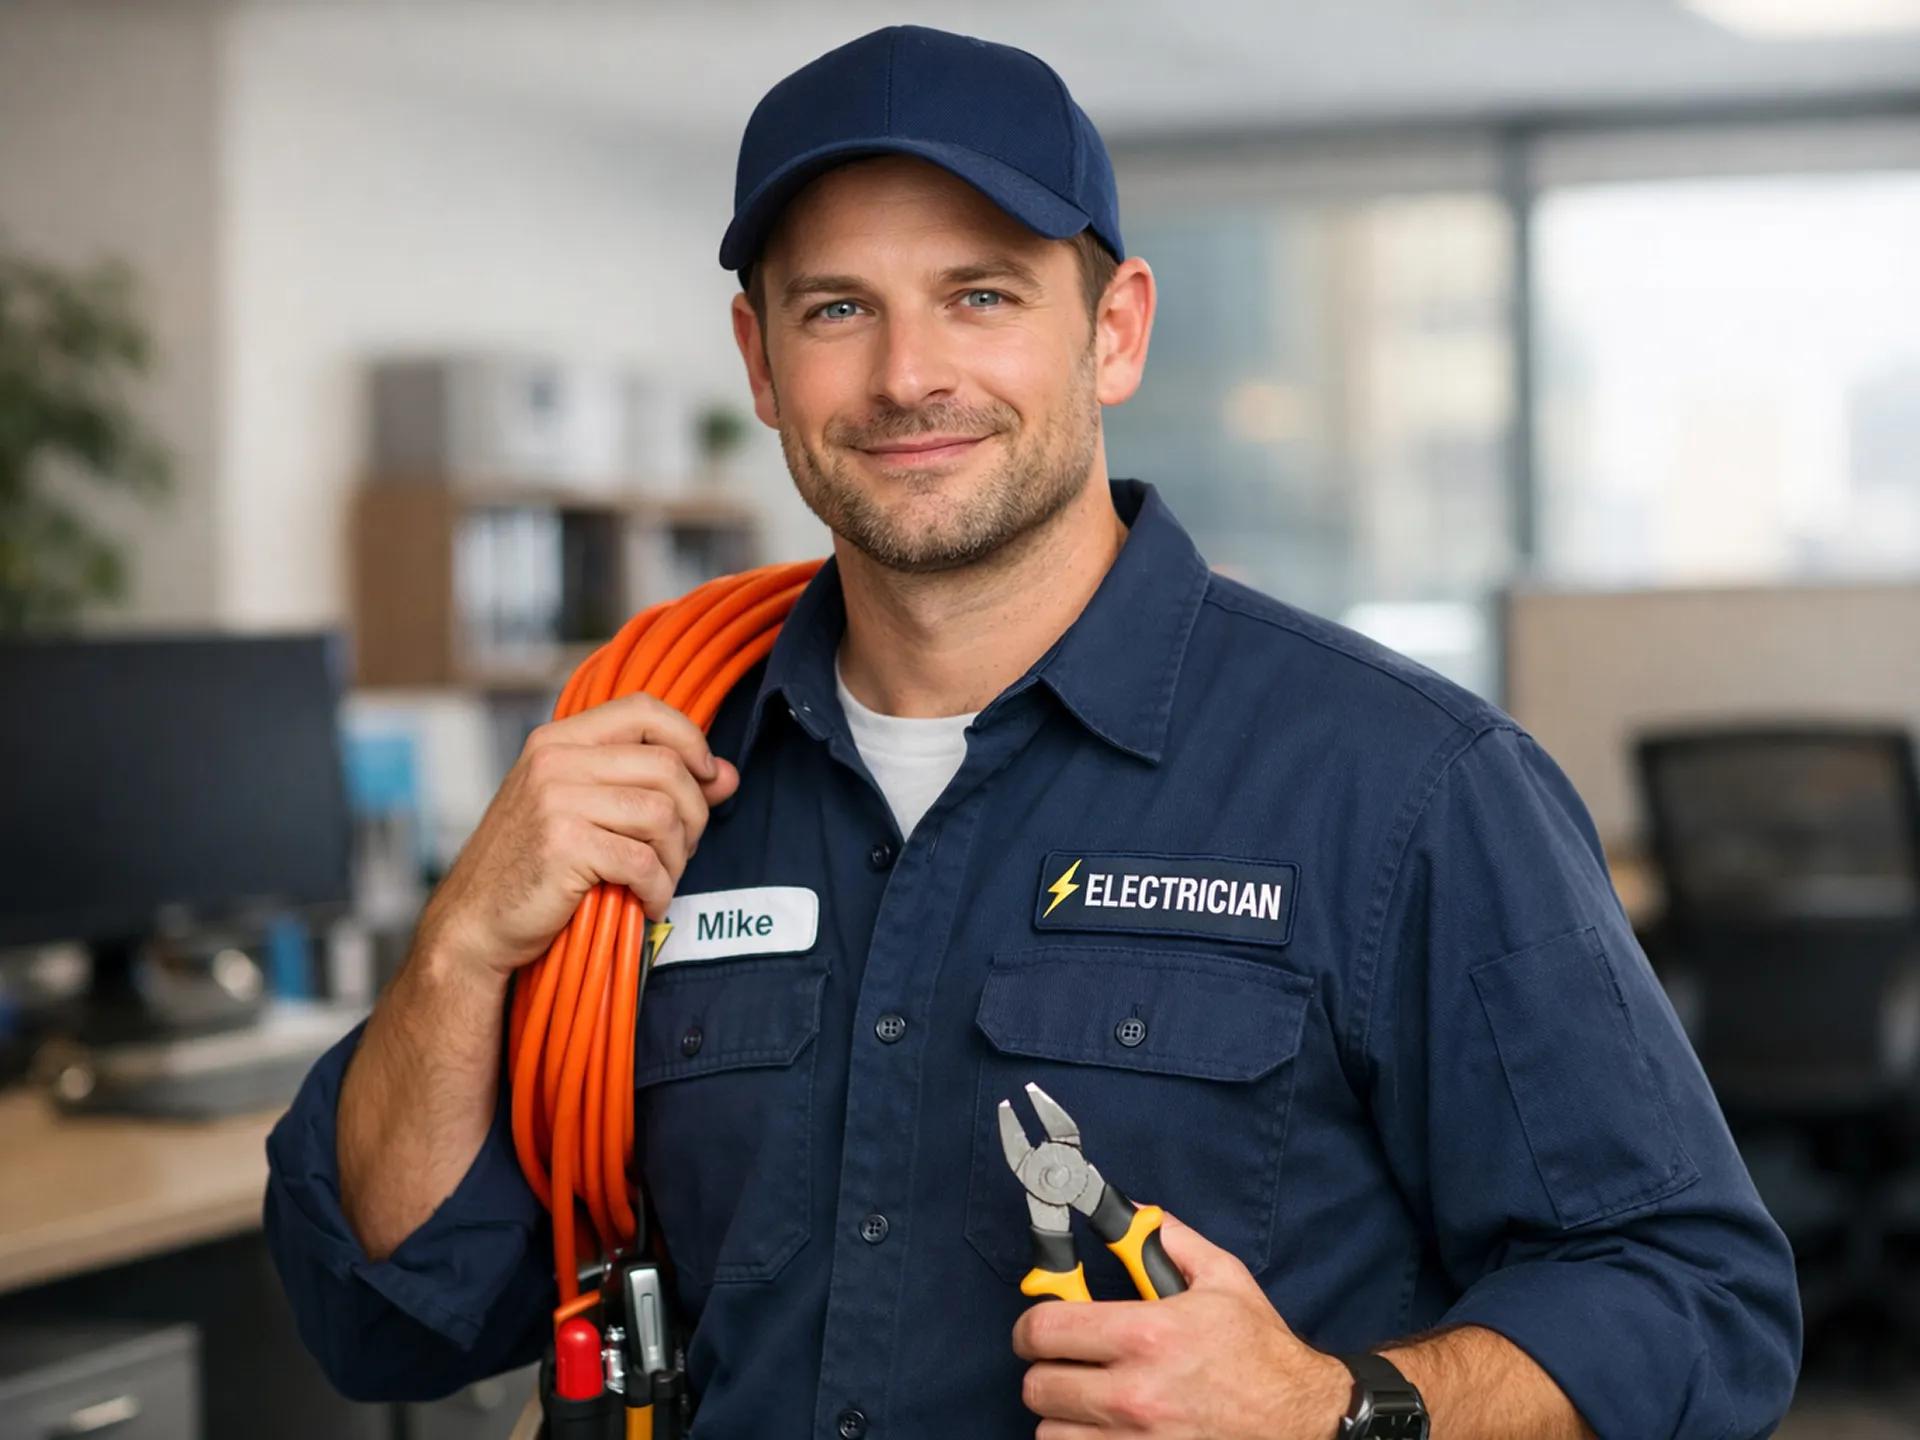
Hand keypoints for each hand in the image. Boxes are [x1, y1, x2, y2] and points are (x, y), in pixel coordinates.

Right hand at [414, 693, 739, 981]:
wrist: (474, 924)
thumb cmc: (533, 867)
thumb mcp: (586, 810)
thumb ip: (651, 785)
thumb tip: (726, 775)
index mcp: (559, 740)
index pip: (644, 710)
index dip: (690, 740)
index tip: (707, 777)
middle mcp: (555, 760)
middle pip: (667, 767)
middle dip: (693, 815)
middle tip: (682, 850)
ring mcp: (556, 800)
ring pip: (662, 814)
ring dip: (677, 857)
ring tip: (661, 879)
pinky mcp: (563, 845)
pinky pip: (643, 860)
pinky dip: (659, 889)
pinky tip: (648, 903)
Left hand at [1012, 1213, 1351, 1438]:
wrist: (1303, 1419)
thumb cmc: (1261, 1352)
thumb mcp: (1223, 1278)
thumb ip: (1168, 1239)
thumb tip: (1130, 1212)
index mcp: (1148, 1335)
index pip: (1045, 1329)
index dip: (1033, 1324)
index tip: (1039, 1327)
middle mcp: (1135, 1394)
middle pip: (1038, 1387)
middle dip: (1046, 1370)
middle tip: (1066, 1363)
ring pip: (1050, 1433)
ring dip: (1062, 1417)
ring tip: (1087, 1401)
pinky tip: (1105, 1429)